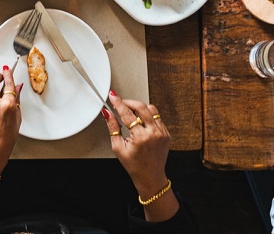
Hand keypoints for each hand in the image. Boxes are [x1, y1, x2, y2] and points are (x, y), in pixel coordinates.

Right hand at [104, 92, 178, 221]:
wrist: (150, 177)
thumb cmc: (134, 165)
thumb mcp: (118, 147)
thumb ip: (112, 128)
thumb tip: (107, 113)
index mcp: (141, 138)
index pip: (127, 114)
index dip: (118, 103)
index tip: (113, 96)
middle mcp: (154, 133)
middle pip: (142, 106)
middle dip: (129, 102)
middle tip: (122, 103)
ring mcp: (162, 132)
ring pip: (151, 109)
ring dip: (140, 108)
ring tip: (132, 114)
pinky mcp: (166, 133)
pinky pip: (157, 117)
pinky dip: (148, 116)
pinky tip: (141, 123)